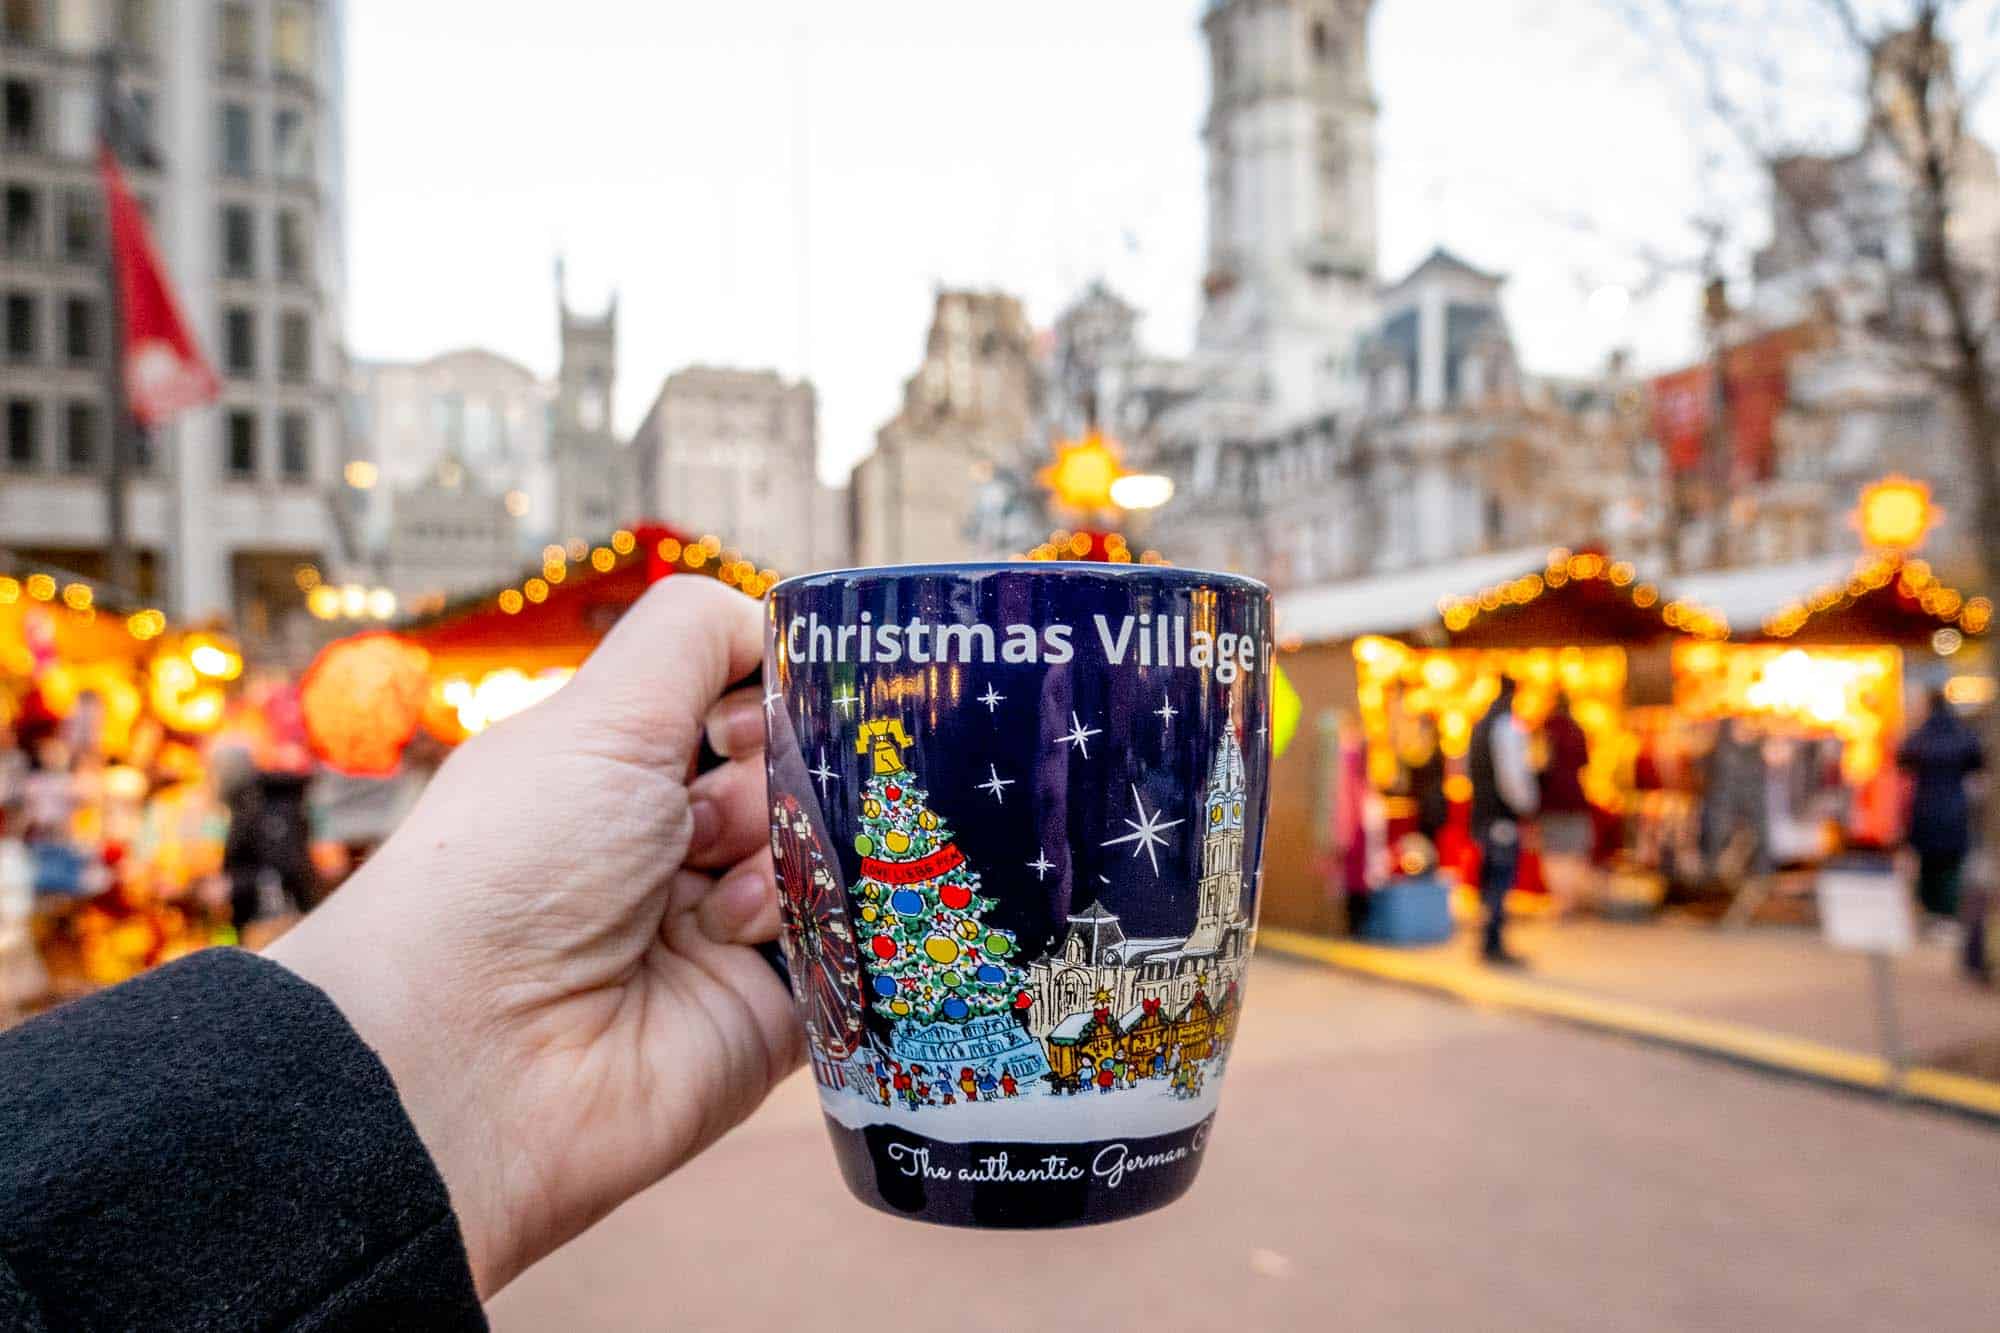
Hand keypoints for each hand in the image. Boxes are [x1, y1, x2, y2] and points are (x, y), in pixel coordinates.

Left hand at [268, 577, 800, 1297]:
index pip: (754, 705)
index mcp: (630, 770)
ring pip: (836, 853)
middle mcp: (683, 846)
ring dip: (782, 860)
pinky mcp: (775, 1013)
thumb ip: (694, 636)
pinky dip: (819, 931)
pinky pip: (852, 948)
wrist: (474, 1059)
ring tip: (714, 902)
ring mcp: (732, 931)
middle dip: (772, 785)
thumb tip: (774, 618)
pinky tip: (750, 937)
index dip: (767, 702)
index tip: (733, 726)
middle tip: (702, 824)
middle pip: (805, 775)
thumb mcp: (597, 715)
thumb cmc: (511, 868)